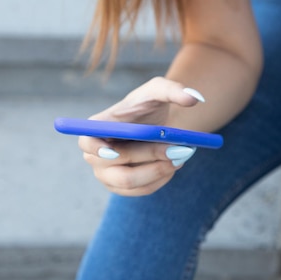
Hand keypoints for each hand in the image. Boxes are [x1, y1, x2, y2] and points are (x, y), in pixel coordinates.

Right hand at [78, 77, 205, 196]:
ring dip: (159, 170)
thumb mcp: (160, 90)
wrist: (155, 123)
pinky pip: (142, 190)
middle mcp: (95, 155)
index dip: (97, 151)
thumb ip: (173, 89)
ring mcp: (106, 174)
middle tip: (179, 149)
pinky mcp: (122, 187)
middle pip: (117, 167)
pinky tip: (174, 164)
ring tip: (181, 154)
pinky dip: (161, 178)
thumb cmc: (149, 103)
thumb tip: (194, 98)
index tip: (115, 153)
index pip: (87, 143)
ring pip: (131, 182)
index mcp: (97, 128)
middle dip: (149, 158)